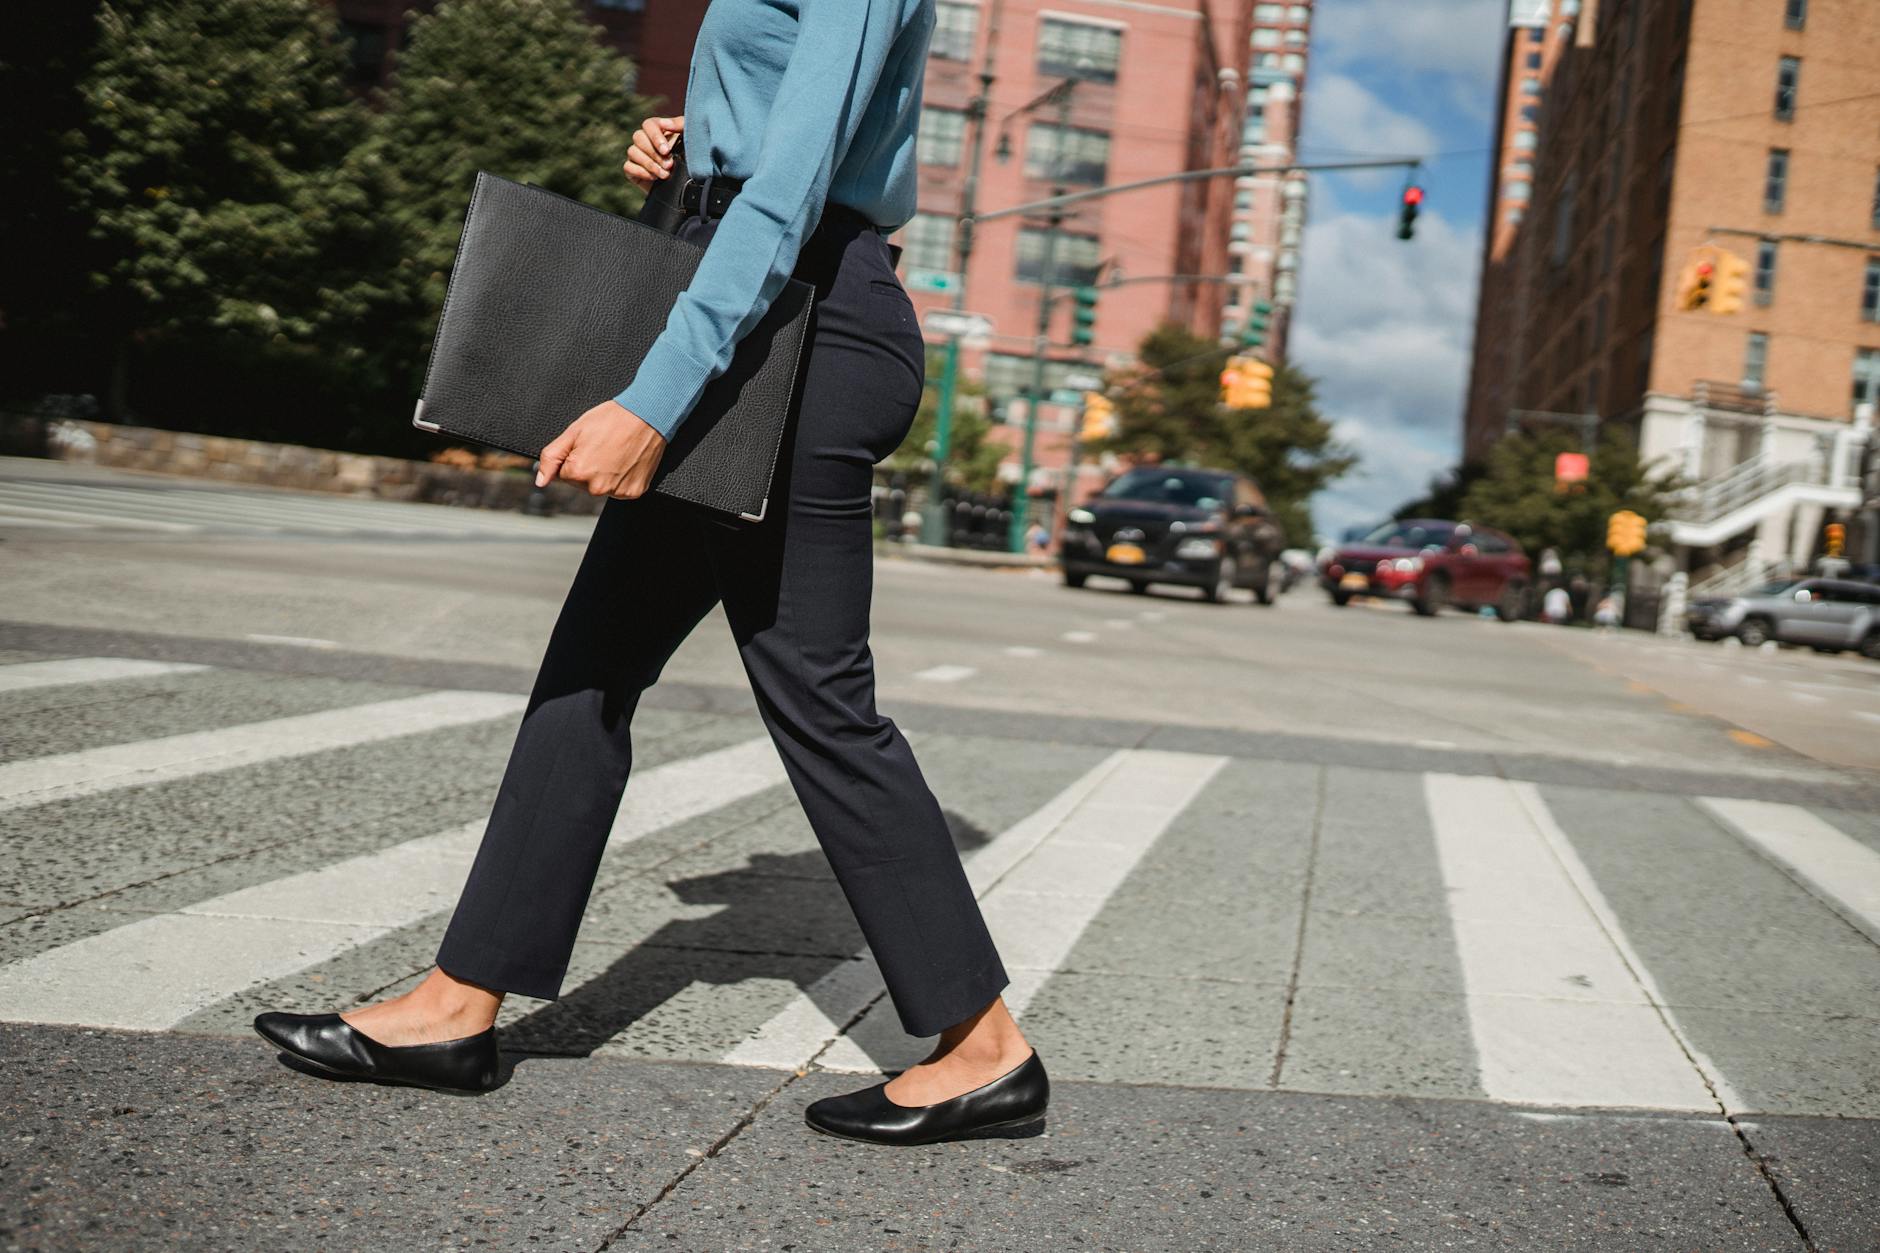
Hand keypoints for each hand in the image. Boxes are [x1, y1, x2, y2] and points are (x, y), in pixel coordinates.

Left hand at [537, 400, 667, 498]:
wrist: (647, 416)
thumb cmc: (611, 419)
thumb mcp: (573, 432)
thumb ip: (551, 457)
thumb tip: (540, 481)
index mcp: (578, 473)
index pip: (564, 474)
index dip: (574, 456)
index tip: (588, 444)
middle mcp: (597, 488)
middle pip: (582, 483)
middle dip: (588, 466)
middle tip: (603, 446)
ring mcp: (617, 491)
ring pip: (601, 486)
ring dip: (605, 473)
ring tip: (616, 452)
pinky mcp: (634, 492)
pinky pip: (620, 489)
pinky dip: (622, 477)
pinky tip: (626, 460)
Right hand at [623, 114, 683, 192]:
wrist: (687, 185)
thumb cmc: (691, 158)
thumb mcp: (690, 139)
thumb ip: (680, 125)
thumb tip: (665, 123)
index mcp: (658, 130)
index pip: (648, 125)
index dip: (655, 137)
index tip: (666, 150)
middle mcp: (645, 140)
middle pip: (638, 137)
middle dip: (654, 153)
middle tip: (669, 165)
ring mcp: (637, 154)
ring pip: (632, 151)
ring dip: (649, 164)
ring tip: (665, 174)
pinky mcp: (632, 170)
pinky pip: (628, 166)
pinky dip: (641, 172)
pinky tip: (654, 178)